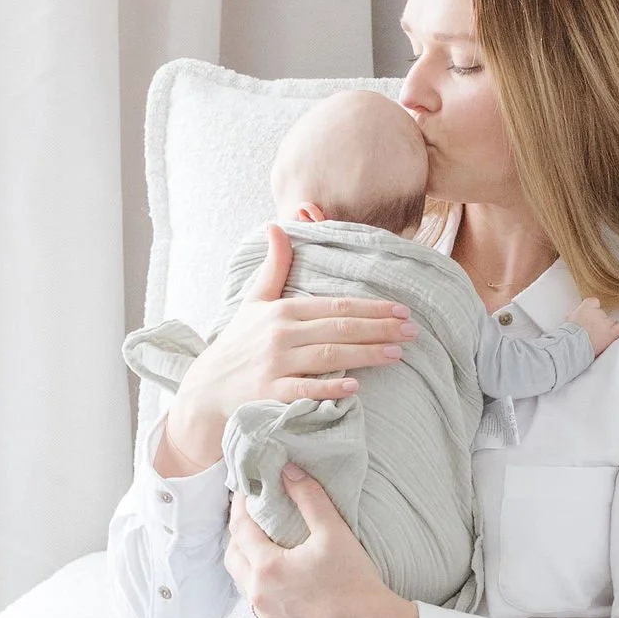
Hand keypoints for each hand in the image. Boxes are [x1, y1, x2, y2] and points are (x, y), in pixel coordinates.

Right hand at [154, 224, 415, 479]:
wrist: (206, 387)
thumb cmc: (237, 343)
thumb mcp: (253, 300)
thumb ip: (274, 266)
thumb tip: (277, 225)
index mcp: (282, 310)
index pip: (335, 305)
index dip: (371, 306)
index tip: (401, 309)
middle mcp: (280, 334)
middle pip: (339, 328)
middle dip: (379, 328)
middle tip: (412, 330)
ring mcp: (275, 364)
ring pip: (328, 356)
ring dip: (365, 354)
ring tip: (397, 353)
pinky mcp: (269, 393)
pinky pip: (304, 389)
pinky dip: (329, 388)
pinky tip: (355, 387)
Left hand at [226, 475, 422, 617]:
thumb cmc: (355, 580)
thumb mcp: (334, 532)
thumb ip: (308, 497)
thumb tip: (288, 469)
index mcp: (267, 568)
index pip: (240, 528)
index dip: (240, 507)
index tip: (245, 493)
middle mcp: (259, 597)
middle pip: (233, 557)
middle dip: (238, 536)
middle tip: (251, 520)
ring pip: (244, 587)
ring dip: (249, 566)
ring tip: (264, 550)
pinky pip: (260, 612)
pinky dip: (264, 594)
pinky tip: (280, 586)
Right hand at [568, 295, 618, 354]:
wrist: (572, 344)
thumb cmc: (567, 334)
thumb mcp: (569, 319)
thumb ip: (577, 315)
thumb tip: (577, 317)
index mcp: (586, 306)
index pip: (594, 302)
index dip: (593, 309)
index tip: (591, 316)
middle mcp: (597, 311)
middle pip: (602, 314)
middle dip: (598, 321)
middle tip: (592, 330)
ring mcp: (605, 322)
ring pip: (610, 322)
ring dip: (605, 328)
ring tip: (598, 336)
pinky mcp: (611, 333)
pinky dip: (618, 329)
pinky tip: (613, 333)